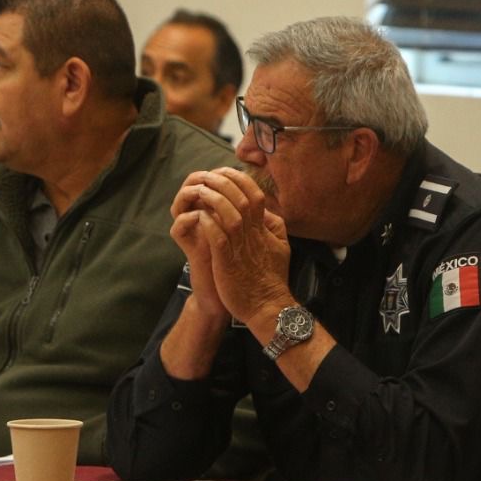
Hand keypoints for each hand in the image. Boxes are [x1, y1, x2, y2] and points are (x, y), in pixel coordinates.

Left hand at [185, 167, 292, 326]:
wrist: (268, 308)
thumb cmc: (271, 280)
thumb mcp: (281, 248)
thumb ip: (275, 227)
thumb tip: (267, 211)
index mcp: (264, 230)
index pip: (255, 196)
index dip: (240, 180)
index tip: (225, 172)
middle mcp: (254, 235)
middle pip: (242, 199)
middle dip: (224, 183)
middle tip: (208, 176)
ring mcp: (241, 248)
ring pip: (229, 215)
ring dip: (214, 200)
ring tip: (199, 191)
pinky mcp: (228, 263)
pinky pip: (218, 238)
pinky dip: (209, 224)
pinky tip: (199, 216)